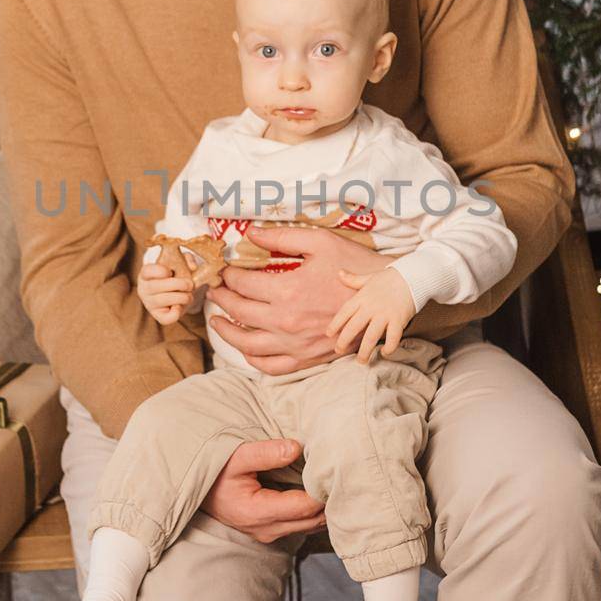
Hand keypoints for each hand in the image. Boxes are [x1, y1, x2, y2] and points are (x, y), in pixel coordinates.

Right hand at [138, 261, 196, 324]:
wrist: (179, 291)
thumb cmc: (176, 275)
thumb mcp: (180, 262)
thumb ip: (187, 259)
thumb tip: (193, 267)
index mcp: (146, 274)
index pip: (147, 271)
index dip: (159, 271)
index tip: (170, 271)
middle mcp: (144, 289)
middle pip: (155, 286)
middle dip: (177, 285)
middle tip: (190, 284)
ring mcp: (149, 304)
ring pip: (162, 301)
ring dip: (181, 297)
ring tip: (188, 295)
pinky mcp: (158, 316)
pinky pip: (166, 318)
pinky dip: (177, 313)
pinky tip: (181, 306)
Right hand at [200, 437, 327, 543]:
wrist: (197, 493)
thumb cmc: (216, 473)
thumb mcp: (236, 456)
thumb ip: (266, 452)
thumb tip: (296, 448)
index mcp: (258, 512)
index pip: (305, 506)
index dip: (323, 490)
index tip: (334, 469)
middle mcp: (267, 529)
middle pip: (314, 520)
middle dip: (330, 500)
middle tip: (342, 474)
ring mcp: (270, 534)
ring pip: (312, 526)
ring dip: (325, 507)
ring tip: (334, 482)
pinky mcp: (273, 532)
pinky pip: (303, 525)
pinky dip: (316, 511)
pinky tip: (320, 492)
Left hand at [206, 223, 393, 373]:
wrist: (385, 298)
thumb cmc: (354, 267)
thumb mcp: (319, 242)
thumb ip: (281, 238)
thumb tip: (250, 234)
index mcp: (288, 291)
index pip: (243, 284)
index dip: (228, 276)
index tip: (224, 270)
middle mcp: (287, 322)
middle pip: (239, 312)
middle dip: (222, 299)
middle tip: (215, 290)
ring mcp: (296, 344)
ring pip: (248, 345)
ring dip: (227, 332)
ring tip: (218, 321)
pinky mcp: (307, 359)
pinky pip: (270, 366)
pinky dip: (252, 358)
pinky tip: (246, 347)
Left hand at [327, 267, 415, 362]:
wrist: (413, 276)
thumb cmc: (389, 278)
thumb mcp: (369, 278)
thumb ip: (353, 279)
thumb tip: (339, 273)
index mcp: (362, 297)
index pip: (344, 312)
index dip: (335, 324)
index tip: (329, 334)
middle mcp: (371, 307)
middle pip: (354, 327)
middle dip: (344, 341)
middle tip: (339, 351)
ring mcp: (385, 315)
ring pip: (371, 336)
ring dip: (365, 351)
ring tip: (361, 361)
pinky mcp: (399, 320)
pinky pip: (393, 337)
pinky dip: (389, 347)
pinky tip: (384, 352)